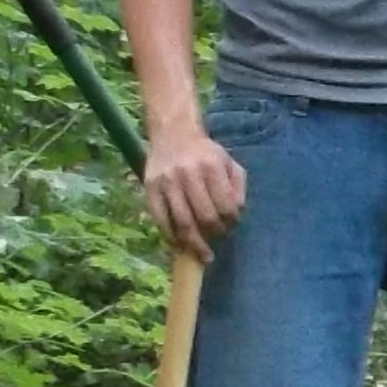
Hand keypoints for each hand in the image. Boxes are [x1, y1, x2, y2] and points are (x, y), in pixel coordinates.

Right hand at [139, 115, 243, 257]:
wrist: (172, 133)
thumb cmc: (205, 152)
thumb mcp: (228, 162)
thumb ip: (237, 186)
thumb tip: (237, 213)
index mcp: (211, 167)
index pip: (226, 205)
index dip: (232, 221)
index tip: (231, 224)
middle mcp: (187, 174)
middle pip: (204, 217)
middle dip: (215, 233)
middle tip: (217, 238)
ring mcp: (166, 183)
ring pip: (182, 223)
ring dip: (194, 243)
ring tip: (202, 253)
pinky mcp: (149, 189)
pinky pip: (160, 220)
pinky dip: (171, 237)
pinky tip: (180, 245)